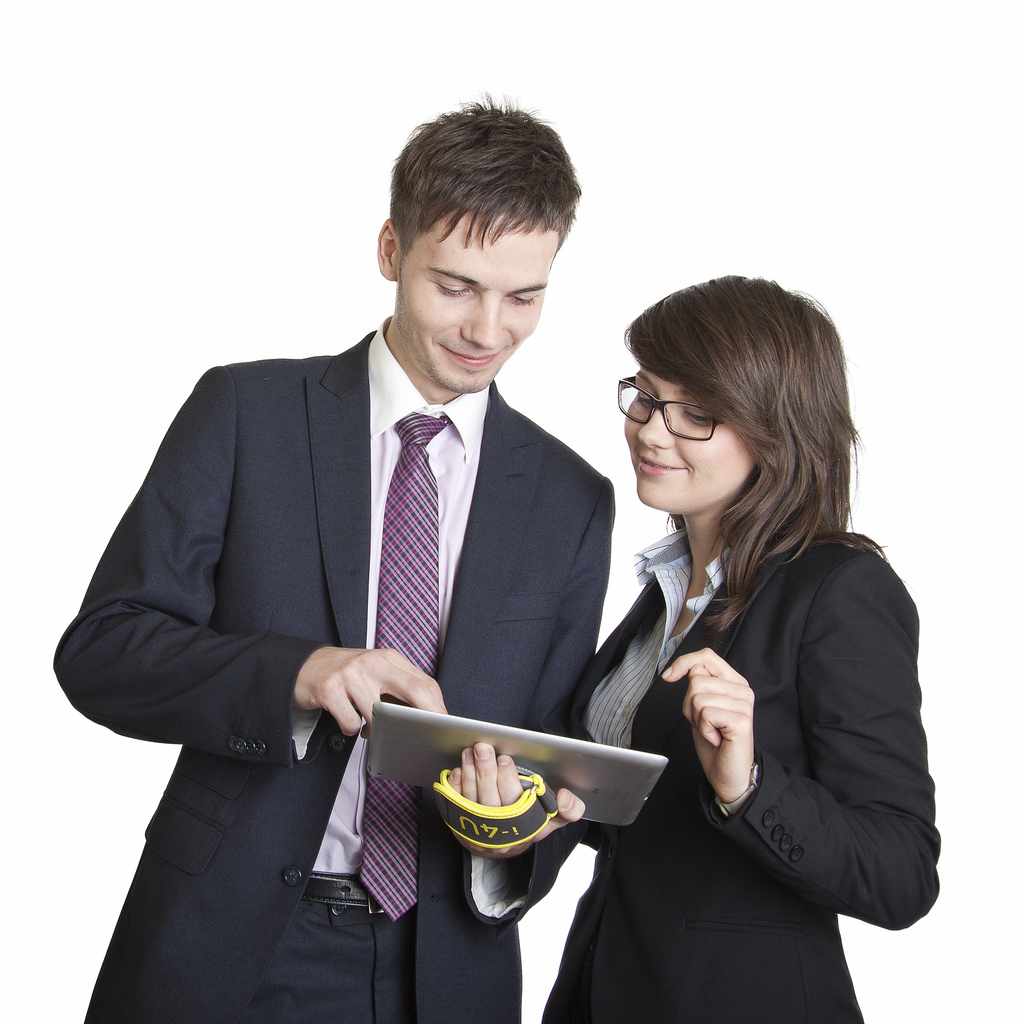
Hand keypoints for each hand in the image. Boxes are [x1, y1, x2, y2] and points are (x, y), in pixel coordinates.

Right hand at [293, 646, 445, 734]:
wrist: (303, 666)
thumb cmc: (347, 674)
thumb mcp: (376, 673)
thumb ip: (398, 688)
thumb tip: (426, 717)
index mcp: (388, 658)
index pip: (424, 682)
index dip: (438, 707)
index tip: (445, 725)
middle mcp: (372, 662)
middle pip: (414, 691)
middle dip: (428, 717)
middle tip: (432, 737)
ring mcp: (351, 674)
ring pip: (379, 714)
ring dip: (377, 729)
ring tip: (368, 725)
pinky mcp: (330, 689)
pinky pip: (350, 723)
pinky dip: (350, 729)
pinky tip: (345, 718)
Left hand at [446, 743, 584, 858]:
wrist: (505, 845)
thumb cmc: (528, 825)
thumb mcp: (552, 819)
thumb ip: (568, 810)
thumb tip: (566, 799)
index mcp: (524, 830)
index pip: (515, 805)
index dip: (509, 781)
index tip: (506, 760)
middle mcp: (499, 835)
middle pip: (489, 802)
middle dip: (485, 771)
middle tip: (483, 748)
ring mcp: (477, 833)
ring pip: (471, 801)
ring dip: (469, 773)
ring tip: (470, 752)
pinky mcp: (460, 827)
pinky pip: (454, 807)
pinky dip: (455, 788)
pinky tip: (457, 771)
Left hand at [663, 647, 754, 803]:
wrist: (728, 774)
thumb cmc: (715, 741)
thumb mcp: (700, 706)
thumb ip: (698, 685)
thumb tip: (686, 669)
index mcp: (733, 682)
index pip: (706, 657)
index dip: (684, 663)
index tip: (669, 677)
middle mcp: (742, 689)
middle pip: (696, 679)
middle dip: (690, 704)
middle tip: (706, 723)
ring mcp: (744, 703)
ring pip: (698, 697)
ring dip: (697, 719)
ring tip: (713, 731)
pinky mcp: (741, 719)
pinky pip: (705, 713)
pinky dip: (704, 729)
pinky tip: (717, 738)